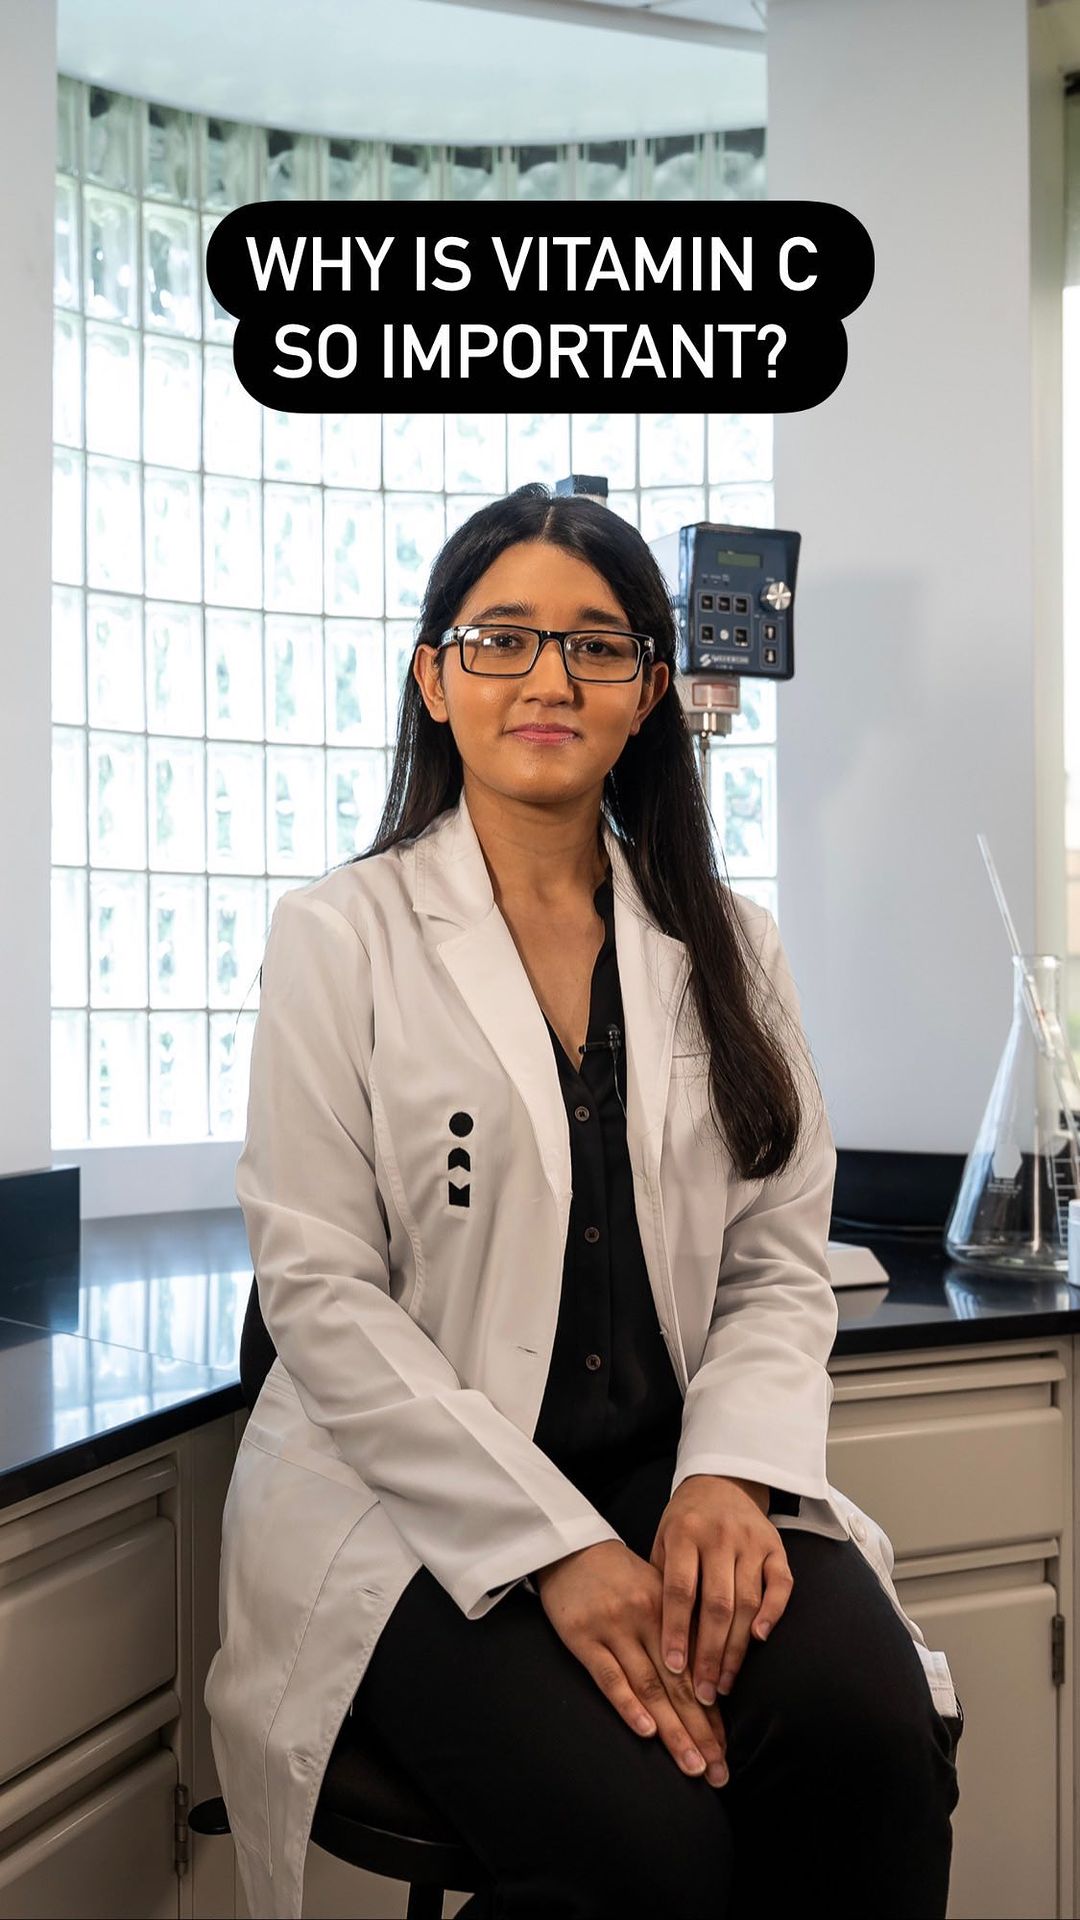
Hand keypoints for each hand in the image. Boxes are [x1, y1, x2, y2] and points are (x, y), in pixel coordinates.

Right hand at [533, 1539, 729, 1786]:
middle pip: (679, 1684)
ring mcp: (615, 1628)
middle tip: (718, 1772)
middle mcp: (648, 1619)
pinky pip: (609, 1676)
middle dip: (700, 1732)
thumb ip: (681, 1630)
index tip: (725, 1750)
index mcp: (671, 1609)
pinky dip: (628, 1705)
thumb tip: (708, 1681)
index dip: (712, 1713)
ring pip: (649, 1686)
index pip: (698, 1670)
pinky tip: (647, 1731)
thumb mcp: (657, 1592)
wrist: (571, 1547)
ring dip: (673, 1730)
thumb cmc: (620, 1576)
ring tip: (692, 1765)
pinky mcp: (583, 1637)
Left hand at [650, 1475, 792, 1704]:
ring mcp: (751, 1541)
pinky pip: (781, 1584)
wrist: (722, 1480)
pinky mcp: (777, 1546)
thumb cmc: (685, 1522)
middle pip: (717, 1603)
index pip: (680, 1590)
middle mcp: (720, 1537)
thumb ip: (661, 1582)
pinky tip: (759, 1639)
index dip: (676, 1631)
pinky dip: (773, 1612)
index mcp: (684, 1534)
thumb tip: (659, 1642)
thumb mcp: (663, 1541)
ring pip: (747, 1601)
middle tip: (704, 1693)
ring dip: (737, 1647)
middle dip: (710, 1653)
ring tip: (724, 1682)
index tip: (673, 1669)